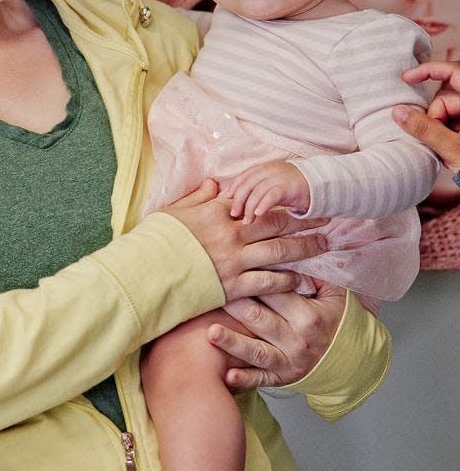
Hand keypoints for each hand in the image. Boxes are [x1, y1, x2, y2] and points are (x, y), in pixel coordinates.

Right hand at [162, 179, 326, 302]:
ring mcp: (234, 261)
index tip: (298, 200)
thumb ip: (198, 197)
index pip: (257, 203)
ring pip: (279, 251)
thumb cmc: (154, 242)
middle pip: (276, 224)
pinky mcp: (233, 286)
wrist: (143, 274)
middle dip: (304, 221)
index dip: (281, 201)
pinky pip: (267, 282)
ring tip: (323, 244)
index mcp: (218, 212)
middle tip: (325, 218)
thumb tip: (214, 184)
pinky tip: (300, 279)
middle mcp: (231, 233)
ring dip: (304, 248)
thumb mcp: (174, 212)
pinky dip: (286, 280)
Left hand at [206, 280, 346, 388]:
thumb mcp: (335, 294)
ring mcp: (289, 362)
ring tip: (211, 333)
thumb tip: (292, 248)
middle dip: (234, 304)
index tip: (232, 267)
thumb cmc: (336, 319)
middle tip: (211, 292)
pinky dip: (244, 380)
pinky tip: (227, 376)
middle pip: (260, 318)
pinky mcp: (281, 378)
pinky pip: (260, 380)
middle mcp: (298, 340)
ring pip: (256, 351)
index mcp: (310, 316)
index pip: (276, 293)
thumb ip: (314, 273)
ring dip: (232, 343)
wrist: (351, 359)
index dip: (253, 279)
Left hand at [224, 160, 310, 222]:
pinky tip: (259, 215)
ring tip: (247, 220)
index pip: (245, 176)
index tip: (227, 200)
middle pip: (248, 183)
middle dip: (239, 199)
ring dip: (250, 206)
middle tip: (234, 214)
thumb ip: (262, 189)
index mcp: (266, 168)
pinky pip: (272, 196)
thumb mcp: (276, 185)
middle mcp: (271, 170)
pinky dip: (263, 205)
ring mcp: (280, 177)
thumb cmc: (296, 189)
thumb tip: (243, 202)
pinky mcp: (289, 187)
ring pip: (258, 191)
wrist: (322, 184)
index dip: (235, 187)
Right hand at [395, 61, 459, 171]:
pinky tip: (455, 149)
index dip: (428, 70)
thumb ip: (425, 129)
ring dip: (443, 128)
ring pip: (449, 111)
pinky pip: (455, 120)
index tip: (407, 78)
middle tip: (439, 139)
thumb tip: (398, 112)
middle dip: (436, 116)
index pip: (453, 72)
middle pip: (446, 97)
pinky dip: (450, 132)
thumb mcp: (454, 149)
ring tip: (451, 150)